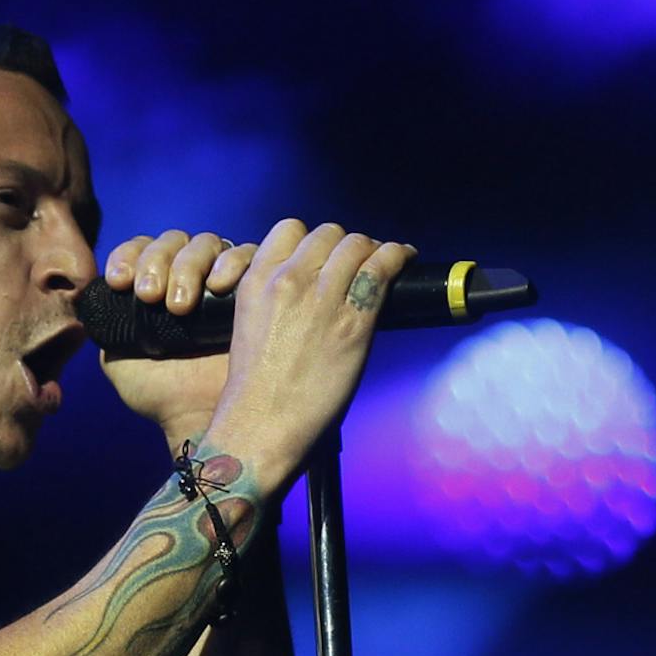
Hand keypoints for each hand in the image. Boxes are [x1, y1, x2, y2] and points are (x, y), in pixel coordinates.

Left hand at [97, 229, 258, 449]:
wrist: (202, 418)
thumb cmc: (163, 394)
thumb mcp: (119, 359)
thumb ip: (108, 329)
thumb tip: (97, 304)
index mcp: (158, 283)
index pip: (141, 249)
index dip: (129, 256)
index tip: (119, 282)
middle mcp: (192, 274)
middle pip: (173, 241)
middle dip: (156, 262)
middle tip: (149, 296)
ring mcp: (225, 277)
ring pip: (206, 243)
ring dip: (187, 266)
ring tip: (180, 306)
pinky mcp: (258, 285)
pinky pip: (248, 254)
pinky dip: (231, 262)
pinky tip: (217, 286)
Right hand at [206, 219, 416, 490]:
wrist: (260, 426)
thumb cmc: (256, 390)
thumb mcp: (250, 327)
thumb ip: (275, 298)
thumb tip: (314, 286)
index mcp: (257, 281)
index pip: (290, 229)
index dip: (313, 239)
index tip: (326, 254)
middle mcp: (289, 281)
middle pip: (328, 233)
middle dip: (346, 244)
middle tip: (360, 260)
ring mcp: (322, 300)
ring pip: (356, 244)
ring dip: (373, 248)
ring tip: (386, 259)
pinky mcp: (353, 322)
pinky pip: (382, 269)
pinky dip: (398, 257)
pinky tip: (405, 259)